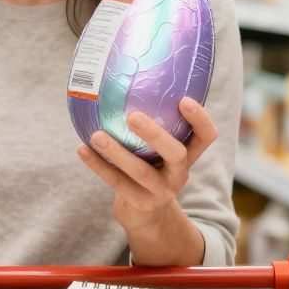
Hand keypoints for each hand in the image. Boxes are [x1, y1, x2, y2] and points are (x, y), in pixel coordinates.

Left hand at [76, 97, 217, 223]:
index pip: (207, 136)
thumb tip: (129, 73)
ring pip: (140, 171)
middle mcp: (180, 173)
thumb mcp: (160, 150)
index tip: (184, 99)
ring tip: (96, 135)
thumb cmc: (151, 166)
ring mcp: (161, 191)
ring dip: (117, 152)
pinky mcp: (140, 203)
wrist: (147, 215)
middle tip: (133, 116)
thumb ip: (156, 122)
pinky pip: (116, 182)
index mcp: (189, 154)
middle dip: (155, 135)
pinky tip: (82, 149)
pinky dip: (98, 165)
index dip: (200, 119)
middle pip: (176, 154)